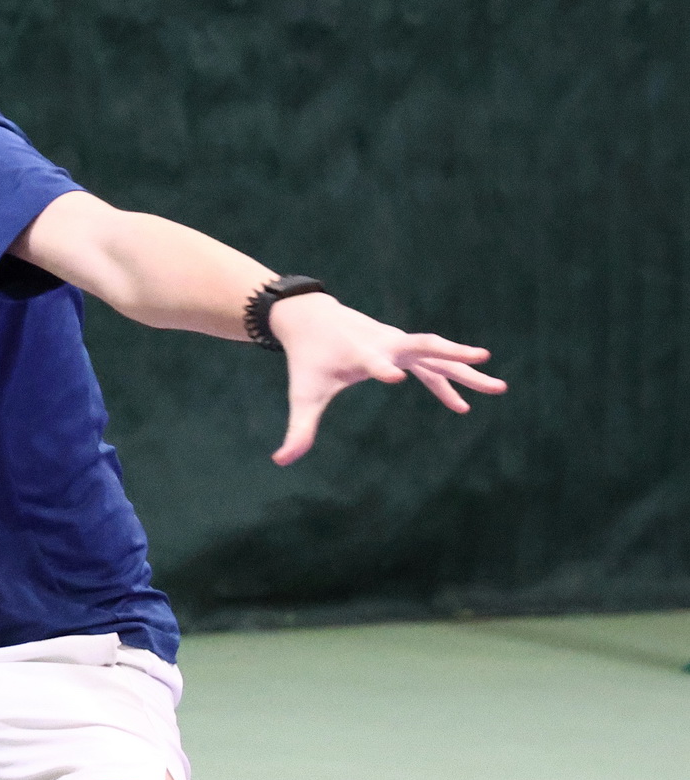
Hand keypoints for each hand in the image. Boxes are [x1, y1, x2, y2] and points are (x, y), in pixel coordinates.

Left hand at [267, 293, 507, 465]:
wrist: (310, 318)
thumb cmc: (307, 359)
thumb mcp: (303, 394)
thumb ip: (298, 429)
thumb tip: (279, 461)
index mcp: (358, 354)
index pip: (374, 361)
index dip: (382, 369)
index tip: (395, 378)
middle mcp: (383, 344)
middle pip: (423, 347)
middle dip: (452, 353)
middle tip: (484, 358)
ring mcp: (396, 342)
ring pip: (437, 354)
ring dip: (466, 369)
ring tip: (500, 388)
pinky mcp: (401, 347)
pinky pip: (430, 365)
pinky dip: (447, 381)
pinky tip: (463, 405)